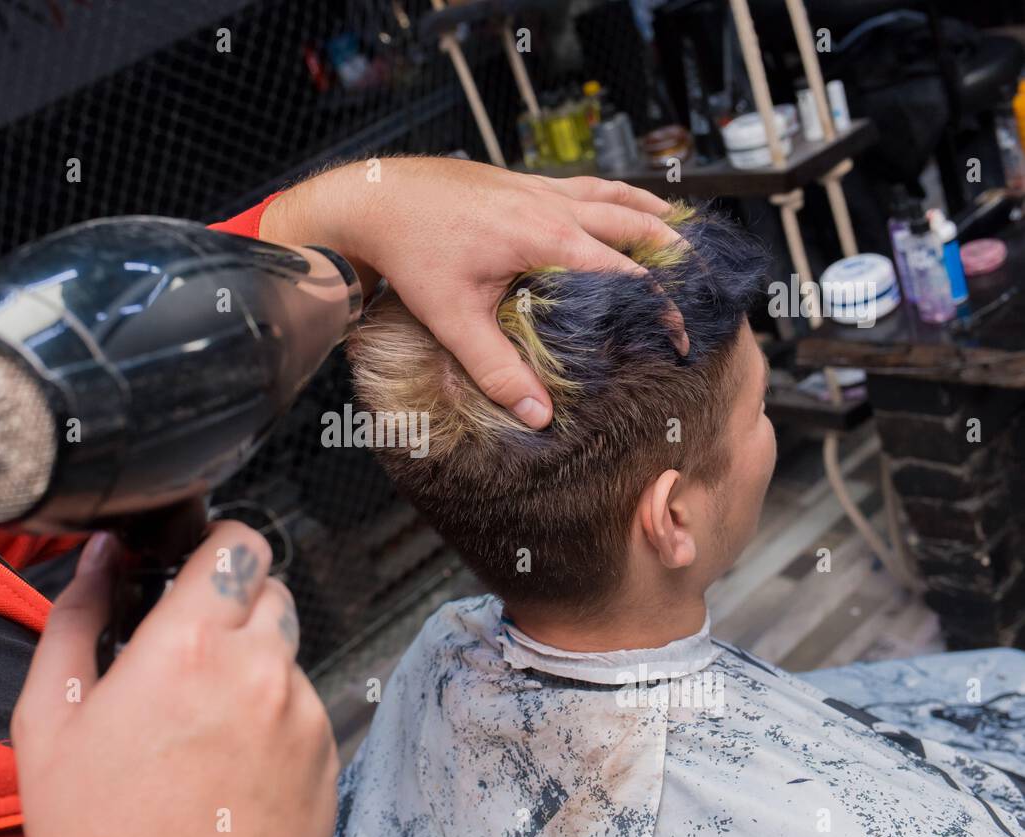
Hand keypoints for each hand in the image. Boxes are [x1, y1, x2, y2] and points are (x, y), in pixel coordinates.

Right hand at [12, 524, 337, 836]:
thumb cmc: (103, 834)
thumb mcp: (50, 721)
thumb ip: (77, 617)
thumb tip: (101, 557)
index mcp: (190, 646)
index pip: (239, 542)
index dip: (216, 546)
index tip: (197, 567)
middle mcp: (259, 669)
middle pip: (271, 590)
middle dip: (233, 606)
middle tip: (190, 653)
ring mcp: (301, 713)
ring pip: (289, 649)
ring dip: (255, 662)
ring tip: (204, 718)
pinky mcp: (326, 753)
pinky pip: (307, 703)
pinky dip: (277, 713)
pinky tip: (233, 755)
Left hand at [261, 156, 685, 428]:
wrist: (376, 197)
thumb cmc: (412, 253)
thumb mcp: (454, 320)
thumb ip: (497, 369)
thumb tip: (538, 415)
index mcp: (546, 239)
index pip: (625, 273)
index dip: (659, 306)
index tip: (677, 336)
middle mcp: (552, 206)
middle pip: (635, 224)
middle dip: (673, 256)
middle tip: (700, 287)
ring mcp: (540, 188)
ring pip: (616, 195)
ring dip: (653, 216)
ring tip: (684, 238)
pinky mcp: (524, 181)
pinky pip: (588, 184)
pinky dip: (618, 195)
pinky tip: (625, 202)